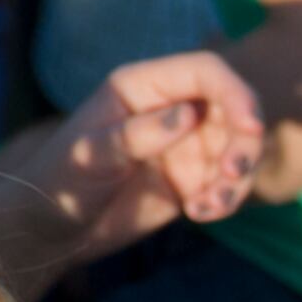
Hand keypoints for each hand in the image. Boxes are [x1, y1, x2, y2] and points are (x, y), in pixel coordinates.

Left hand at [0, 54, 263, 301]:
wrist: (51, 229)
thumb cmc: (59, 180)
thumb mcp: (91, 155)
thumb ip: (137, 134)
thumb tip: (188, 113)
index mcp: (142, 86)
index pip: (205, 72)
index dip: (235, 91)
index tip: (250, 125)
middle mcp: (170, 109)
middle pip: (233, 108)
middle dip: (245, 140)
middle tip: (231, 174)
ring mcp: (183, 144)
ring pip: (238, 147)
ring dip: (238, 176)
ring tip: (210, 205)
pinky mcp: (190, 179)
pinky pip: (227, 182)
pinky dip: (226, 198)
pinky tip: (200, 214)